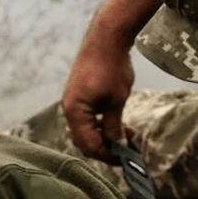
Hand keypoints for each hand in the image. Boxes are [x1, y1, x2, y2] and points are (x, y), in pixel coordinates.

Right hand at [62, 35, 135, 161]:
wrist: (106, 40)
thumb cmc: (111, 67)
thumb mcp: (116, 101)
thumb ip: (114, 126)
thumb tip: (117, 146)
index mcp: (75, 112)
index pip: (89, 145)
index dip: (108, 155)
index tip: (127, 158)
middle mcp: (69, 109)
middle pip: (84, 141)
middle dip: (106, 148)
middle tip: (128, 149)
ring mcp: (73, 103)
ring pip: (86, 131)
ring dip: (105, 136)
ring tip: (127, 135)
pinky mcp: (79, 97)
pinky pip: (87, 120)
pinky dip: (101, 125)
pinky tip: (118, 124)